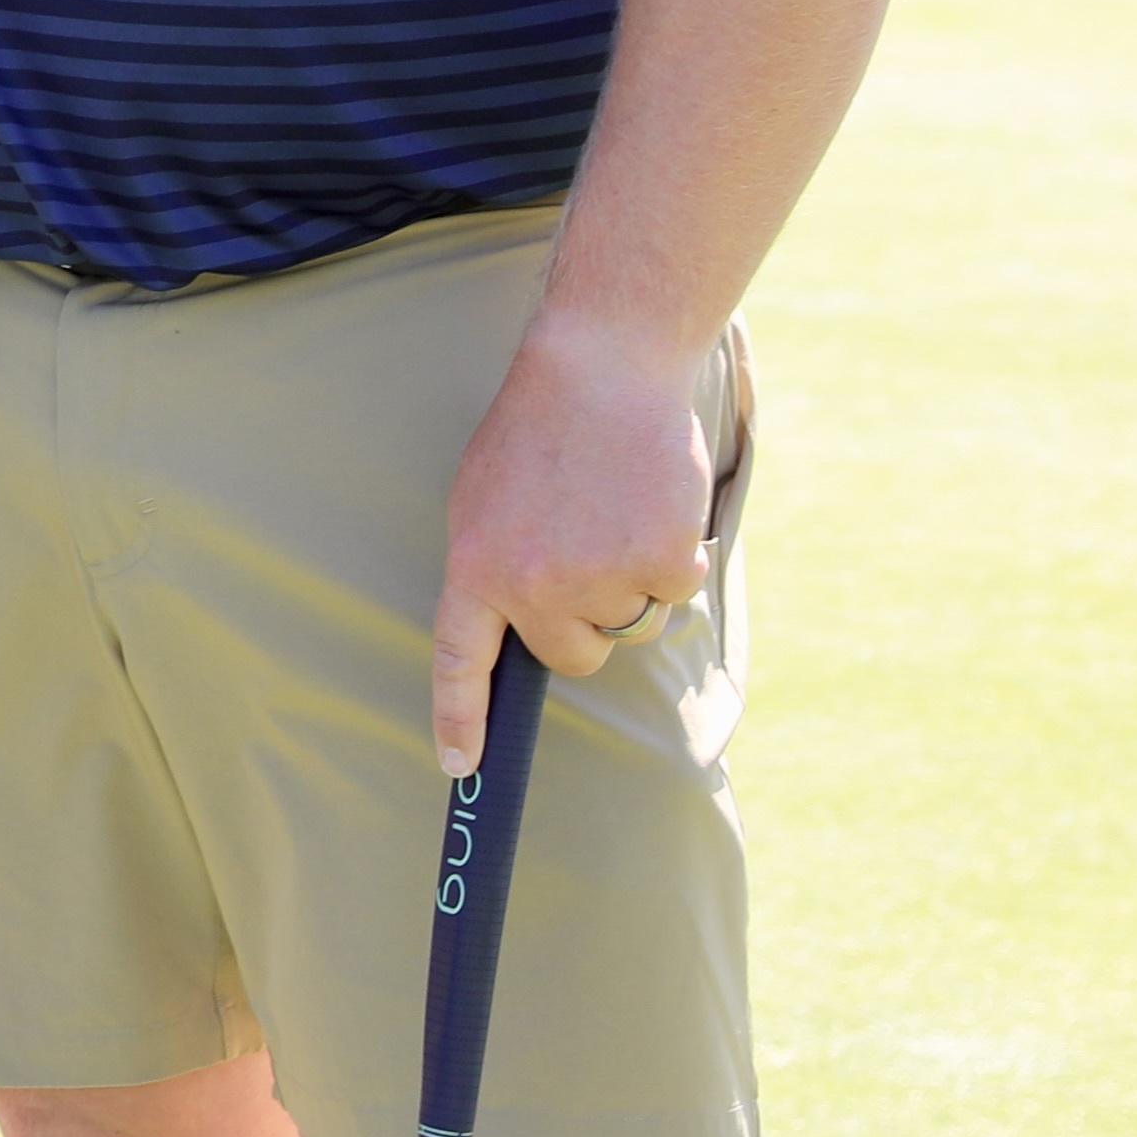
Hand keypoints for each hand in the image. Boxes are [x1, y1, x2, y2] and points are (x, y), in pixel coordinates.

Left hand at [425, 313, 721, 770]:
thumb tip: (519, 634)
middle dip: (591, 618)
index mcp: (477, 565)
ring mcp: (598, 578)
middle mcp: (532, 583)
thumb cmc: (540, 430)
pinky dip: (676, 553)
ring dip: (635, 576)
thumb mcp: (485, 498)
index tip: (459, 768)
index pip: (460, 662)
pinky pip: (677, 588)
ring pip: (632, 620)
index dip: (460, 719)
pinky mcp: (660, 563)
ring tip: (615, 504)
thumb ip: (497, 568)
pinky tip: (653, 499)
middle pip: (575, 653)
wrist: (601, 368)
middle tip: (589, 543)